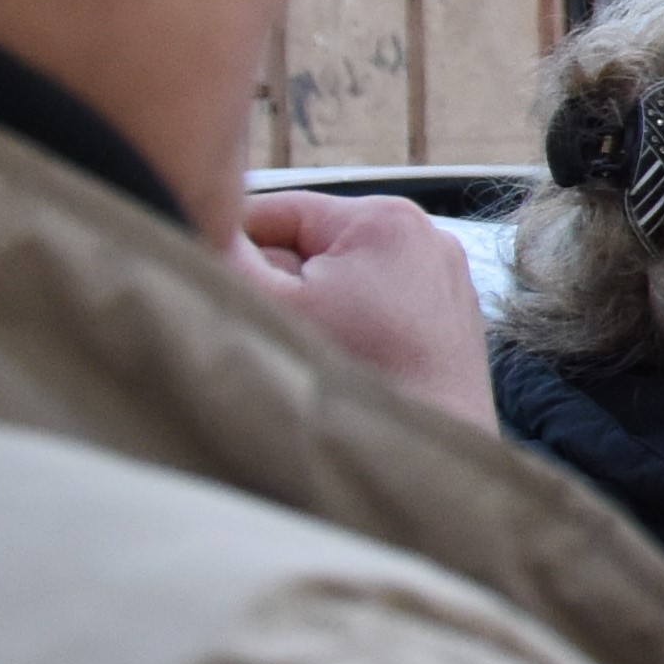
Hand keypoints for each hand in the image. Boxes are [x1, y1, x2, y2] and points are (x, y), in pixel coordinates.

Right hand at [232, 191, 494, 432]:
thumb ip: (229, 249)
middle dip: (283, 279)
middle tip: (278, 325)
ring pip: (344, 273)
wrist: (423, 452)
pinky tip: (351, 357)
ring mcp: (446, 273)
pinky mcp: (453, 311)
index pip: (275, 210)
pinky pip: (383, 301)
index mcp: (381, 217)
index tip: (219, 281)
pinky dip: (357, 322)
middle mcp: (425, 234)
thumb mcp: (270, 302)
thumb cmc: (355, 376)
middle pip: (312, 242)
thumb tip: (210, 218)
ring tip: (318, 345)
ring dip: (317, 303)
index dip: (234, 244)